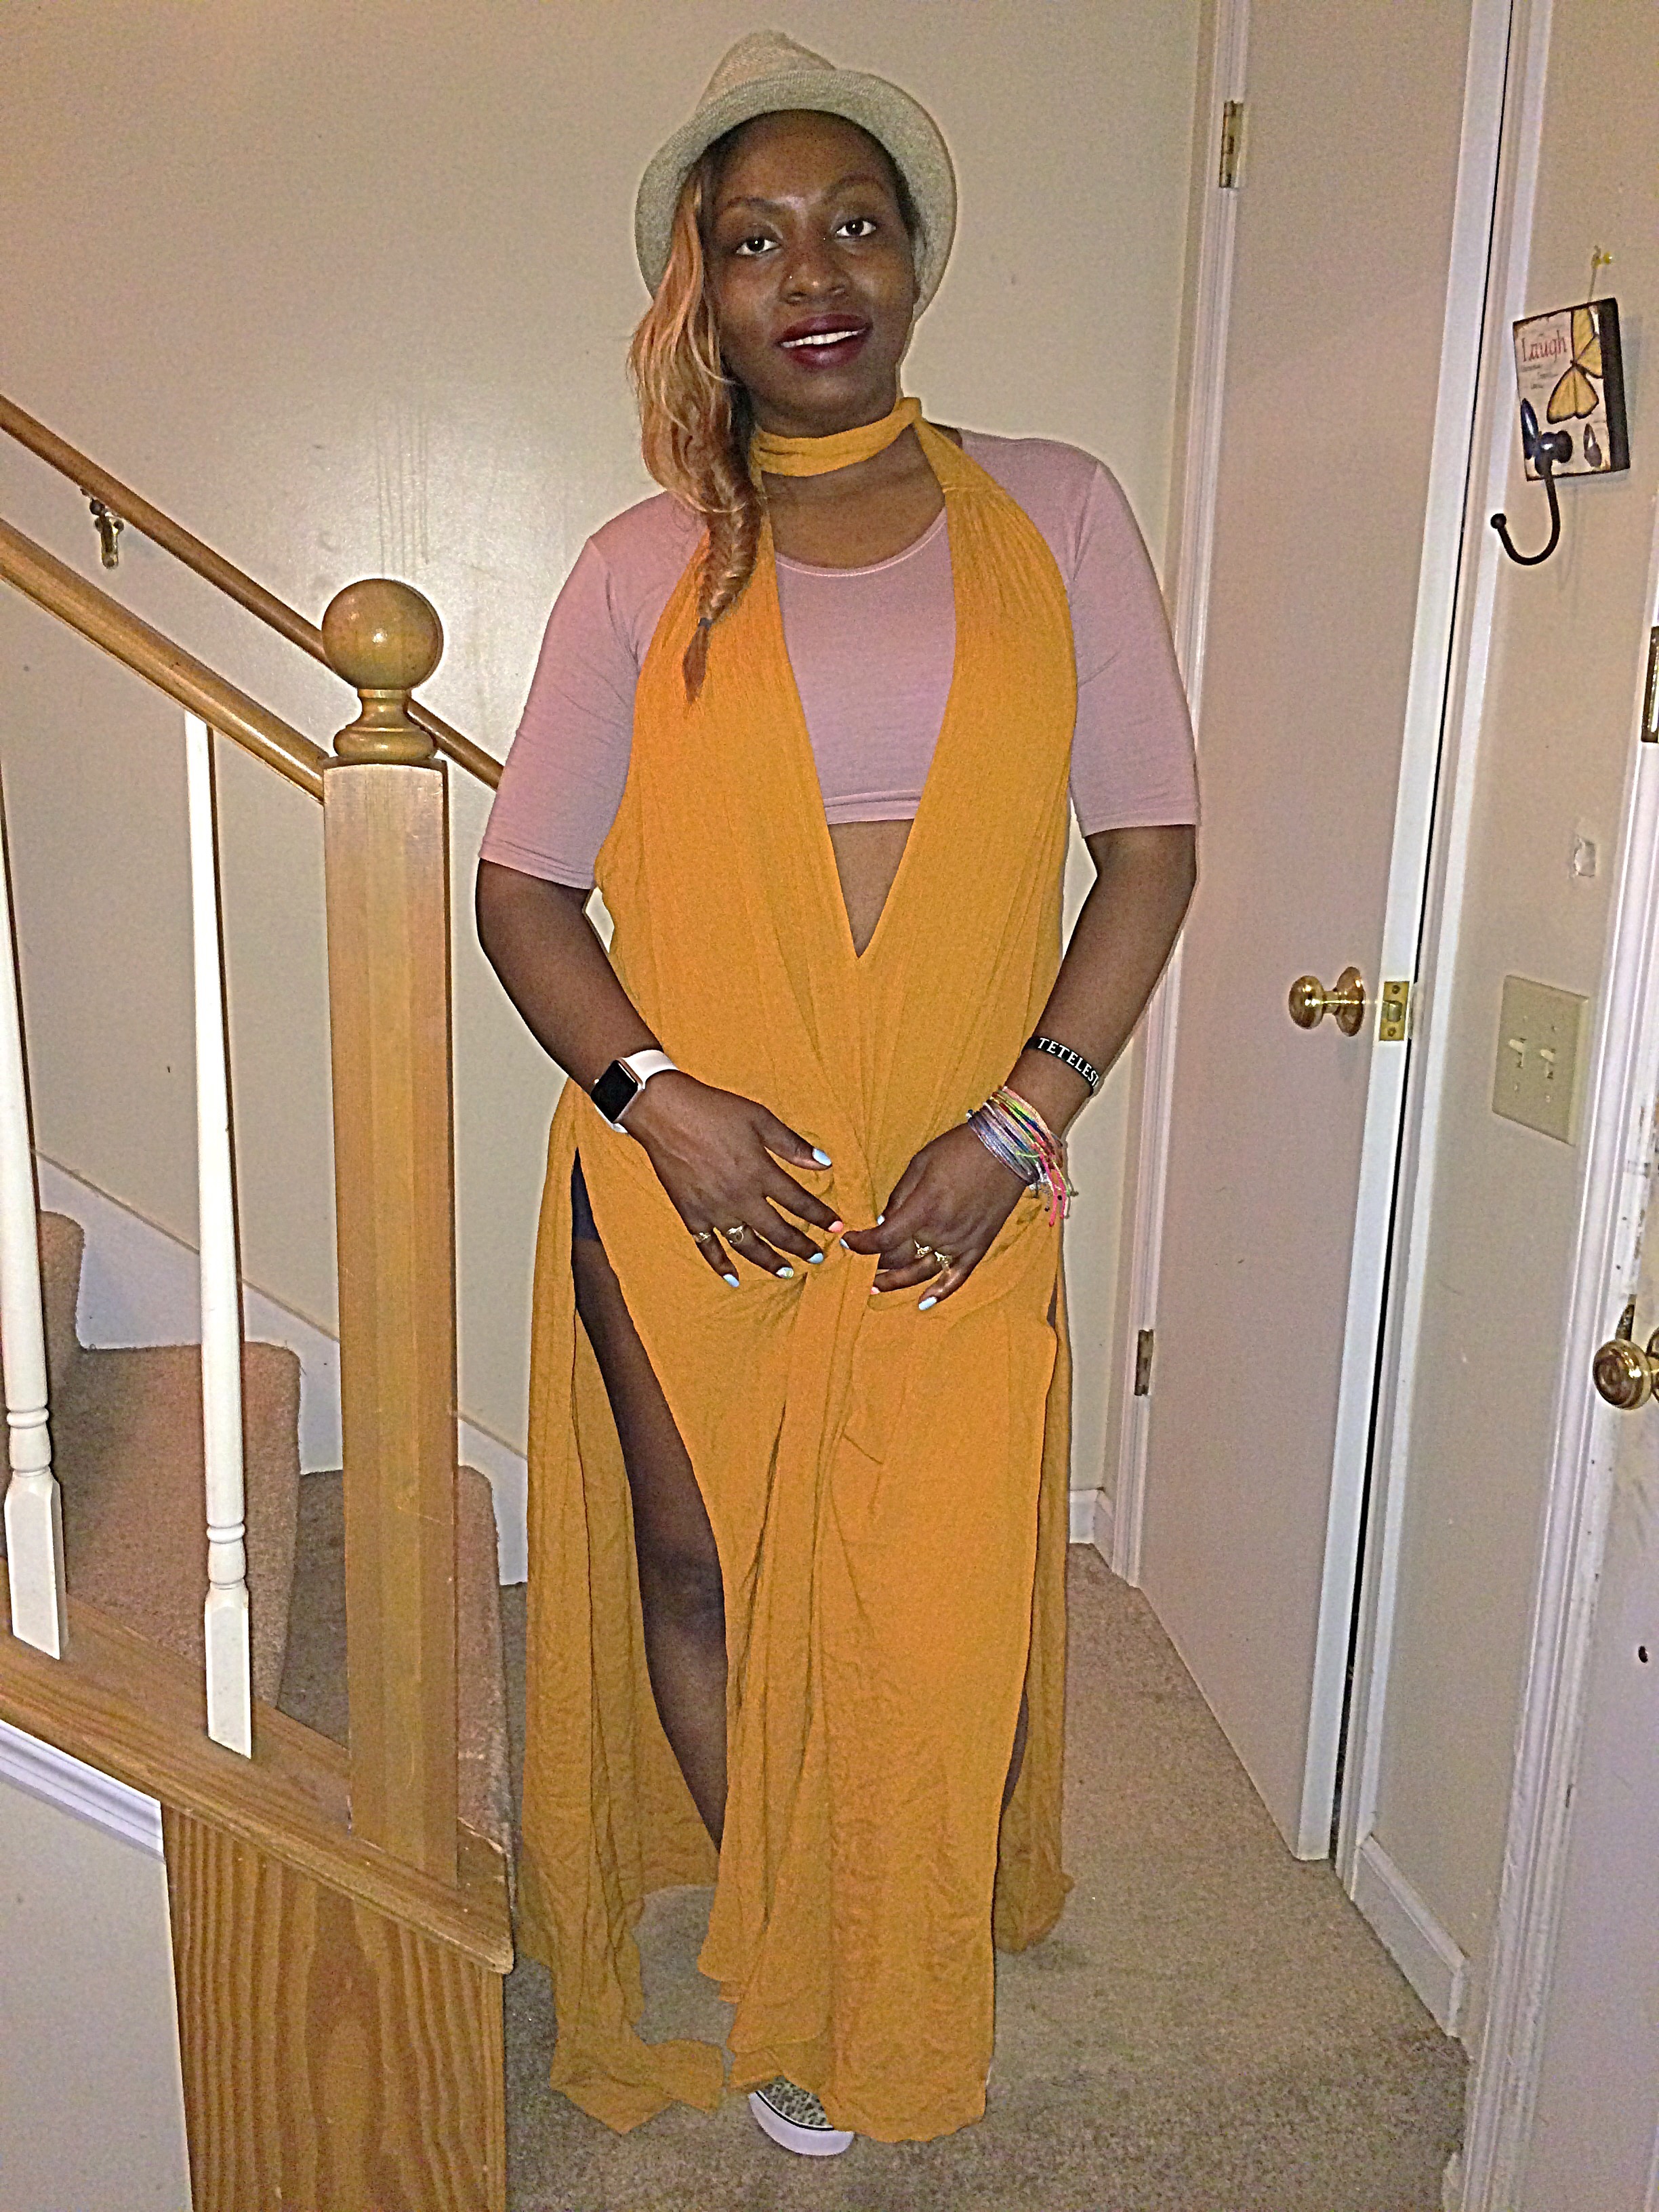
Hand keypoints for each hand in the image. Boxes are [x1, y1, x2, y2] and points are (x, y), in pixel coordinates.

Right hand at [622, 1072, 839, 1283]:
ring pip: (748, 1246)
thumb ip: (792, 1145)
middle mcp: (740, 1198)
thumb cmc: (714, 1110)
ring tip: (787, 1272)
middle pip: (778, 1231)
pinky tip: (734, 1278)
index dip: (821, 1217)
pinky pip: (708, 1248)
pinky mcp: (691, 1215)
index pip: (799, 1203)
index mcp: (760, 1173)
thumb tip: (825, 1164)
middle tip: (818, 1257)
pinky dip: (721, 1265)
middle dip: (802, 1246)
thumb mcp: (760, 1119)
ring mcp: (714, 1210)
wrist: (664, 1112)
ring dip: (770, 1262)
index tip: (837, 1228)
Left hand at [840, 1123, 1026, 1306]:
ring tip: (876, 1287)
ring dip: (897, 1282)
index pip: (883, 1240)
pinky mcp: (978, 1246)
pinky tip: (924, 1303)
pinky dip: (941, 1292)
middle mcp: (940, 1232)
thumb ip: (899, 1196)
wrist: (1006, 1148)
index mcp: (922, 1209)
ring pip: (922, 1272)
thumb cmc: (959, 1150)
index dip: (861, 1245)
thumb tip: (883, 1222)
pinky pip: (957, 1276)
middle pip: (899, 1258)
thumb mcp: (919, 1164)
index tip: (849, 1242)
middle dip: (876, 1262)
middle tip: (860, 1263)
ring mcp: (961, 1243)